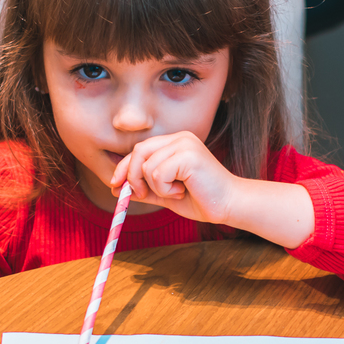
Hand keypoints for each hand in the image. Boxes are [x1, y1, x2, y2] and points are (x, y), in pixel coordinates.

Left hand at [111, 131, 236, 224]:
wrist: (229, 205)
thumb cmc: (202, 199)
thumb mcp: (166, 194)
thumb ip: (145, 189)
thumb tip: (117, 189)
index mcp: (175, 142)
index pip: (140, 149)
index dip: (124, 167)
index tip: (114, 184)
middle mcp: (180, 138)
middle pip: (139, 151)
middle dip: (133, 176)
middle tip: (140, 195)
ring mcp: (184, 144)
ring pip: (147, 166)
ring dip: (156, 187)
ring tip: (176, 192)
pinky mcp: (188, 155)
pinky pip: (158, 173)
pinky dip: (164, 188)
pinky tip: (182, 191)